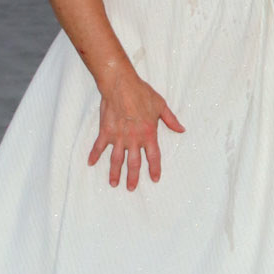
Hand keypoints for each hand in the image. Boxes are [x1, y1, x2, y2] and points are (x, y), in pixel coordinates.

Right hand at [89, 70, 183, 189]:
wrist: (121, 85)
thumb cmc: (142, 93)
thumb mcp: (161, 105)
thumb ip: (171, 120)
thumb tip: (182, 130)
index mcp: (149, 134)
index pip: (153, 156)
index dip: (154, 168)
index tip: (154, 179)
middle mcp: (134, 139)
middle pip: (133, 163)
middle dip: (132, 177)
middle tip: (131, 188)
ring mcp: (118, 137)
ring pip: (116, 160)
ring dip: (114, 173)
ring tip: (114, 184)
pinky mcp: (106, 132)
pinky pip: (99, 146)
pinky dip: (94, 155)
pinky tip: (90, 163)